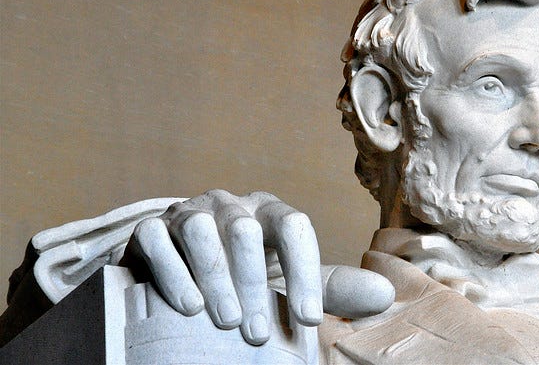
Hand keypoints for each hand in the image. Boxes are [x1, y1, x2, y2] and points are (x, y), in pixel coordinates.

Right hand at [123, 190, 393, 344]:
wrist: (185, 268)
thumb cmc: (246, 275)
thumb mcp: (289, 279)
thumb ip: (332, 286)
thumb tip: (386, 294)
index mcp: (268, 212)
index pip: (293, 226)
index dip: (304, 270)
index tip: (307, 320)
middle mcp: (230, 206)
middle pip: (246, 231)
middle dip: (254, 283)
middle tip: (259, 334)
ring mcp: (189, 213)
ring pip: (202, 231)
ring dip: (216, 278)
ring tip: (227, 321)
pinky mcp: (151, 228)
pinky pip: (157, 240)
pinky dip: (173, 272)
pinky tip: (188, 305)